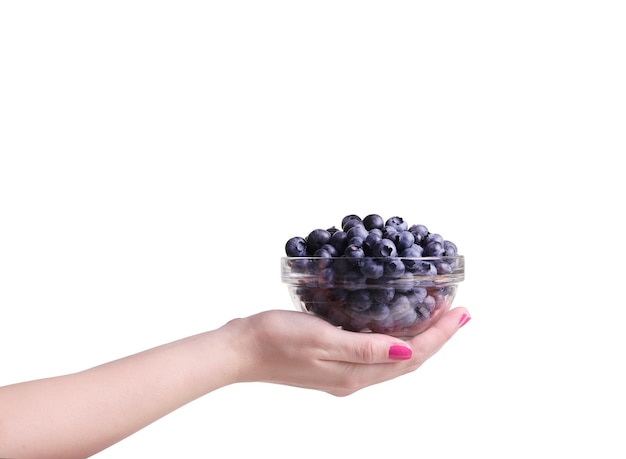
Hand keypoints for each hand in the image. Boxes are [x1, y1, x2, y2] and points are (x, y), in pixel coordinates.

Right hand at [227, 307, 470, 395]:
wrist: (240, 349)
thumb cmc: (275, 339)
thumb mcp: (322, 339)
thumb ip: (365, 349)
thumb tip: (408, 354)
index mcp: (355, 374)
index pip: (411, 358)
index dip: (440, 336)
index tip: (461, 315)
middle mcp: (354, 378)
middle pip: (409, 361)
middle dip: (437, 338)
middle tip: (458, 313)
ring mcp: (343, 373)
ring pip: (394, 359)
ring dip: (419, 339)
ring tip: (437, 318)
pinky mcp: (333, 362)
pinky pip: (376, 354)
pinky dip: (395, 339)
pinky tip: (396, 325)